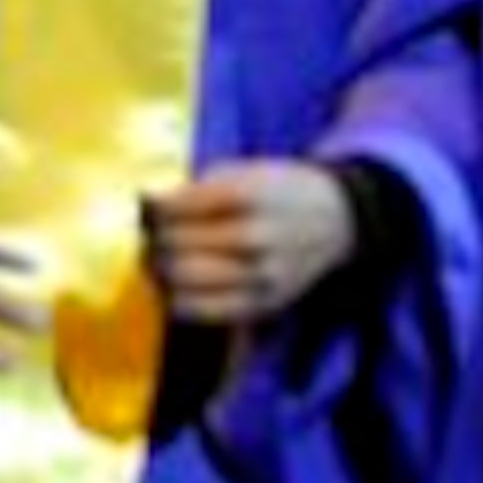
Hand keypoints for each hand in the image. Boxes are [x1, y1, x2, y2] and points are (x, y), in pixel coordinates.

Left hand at [142, 159, 357, 329]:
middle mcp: (254, 238)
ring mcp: (259, 276)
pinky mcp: (262, 305)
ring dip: (159, 274)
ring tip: (155, 262)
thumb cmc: (281, 188)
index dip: (151, 210)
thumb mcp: (244, 170)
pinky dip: (179, 301)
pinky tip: (174, 287)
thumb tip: (150, 207)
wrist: (336, 219)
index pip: (175, 209)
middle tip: (146, 237)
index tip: (146, 207)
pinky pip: (204, 312)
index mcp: (246, 195)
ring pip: (184, 284)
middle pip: (175, 249)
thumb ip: (198, 188)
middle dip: (151, 243)